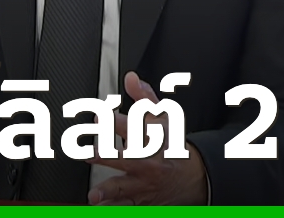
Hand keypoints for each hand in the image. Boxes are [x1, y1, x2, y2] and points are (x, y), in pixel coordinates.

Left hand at [86, 72, 208, 205]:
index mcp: (151, 137)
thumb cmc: (172, 142)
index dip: (115, 121)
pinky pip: (125, 206)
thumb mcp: (163, 117)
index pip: (133, 126)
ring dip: (107, 192)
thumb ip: (144, 97)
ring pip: (124, 188)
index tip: (99, 116)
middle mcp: (147, 160)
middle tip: (88, 154)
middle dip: (106, 156)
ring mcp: (144, 182)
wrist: (195, 176)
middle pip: (125, 157)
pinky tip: (99, 208)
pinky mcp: (141, 200)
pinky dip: (113, 208)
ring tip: (93, 196)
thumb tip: (130, 77)